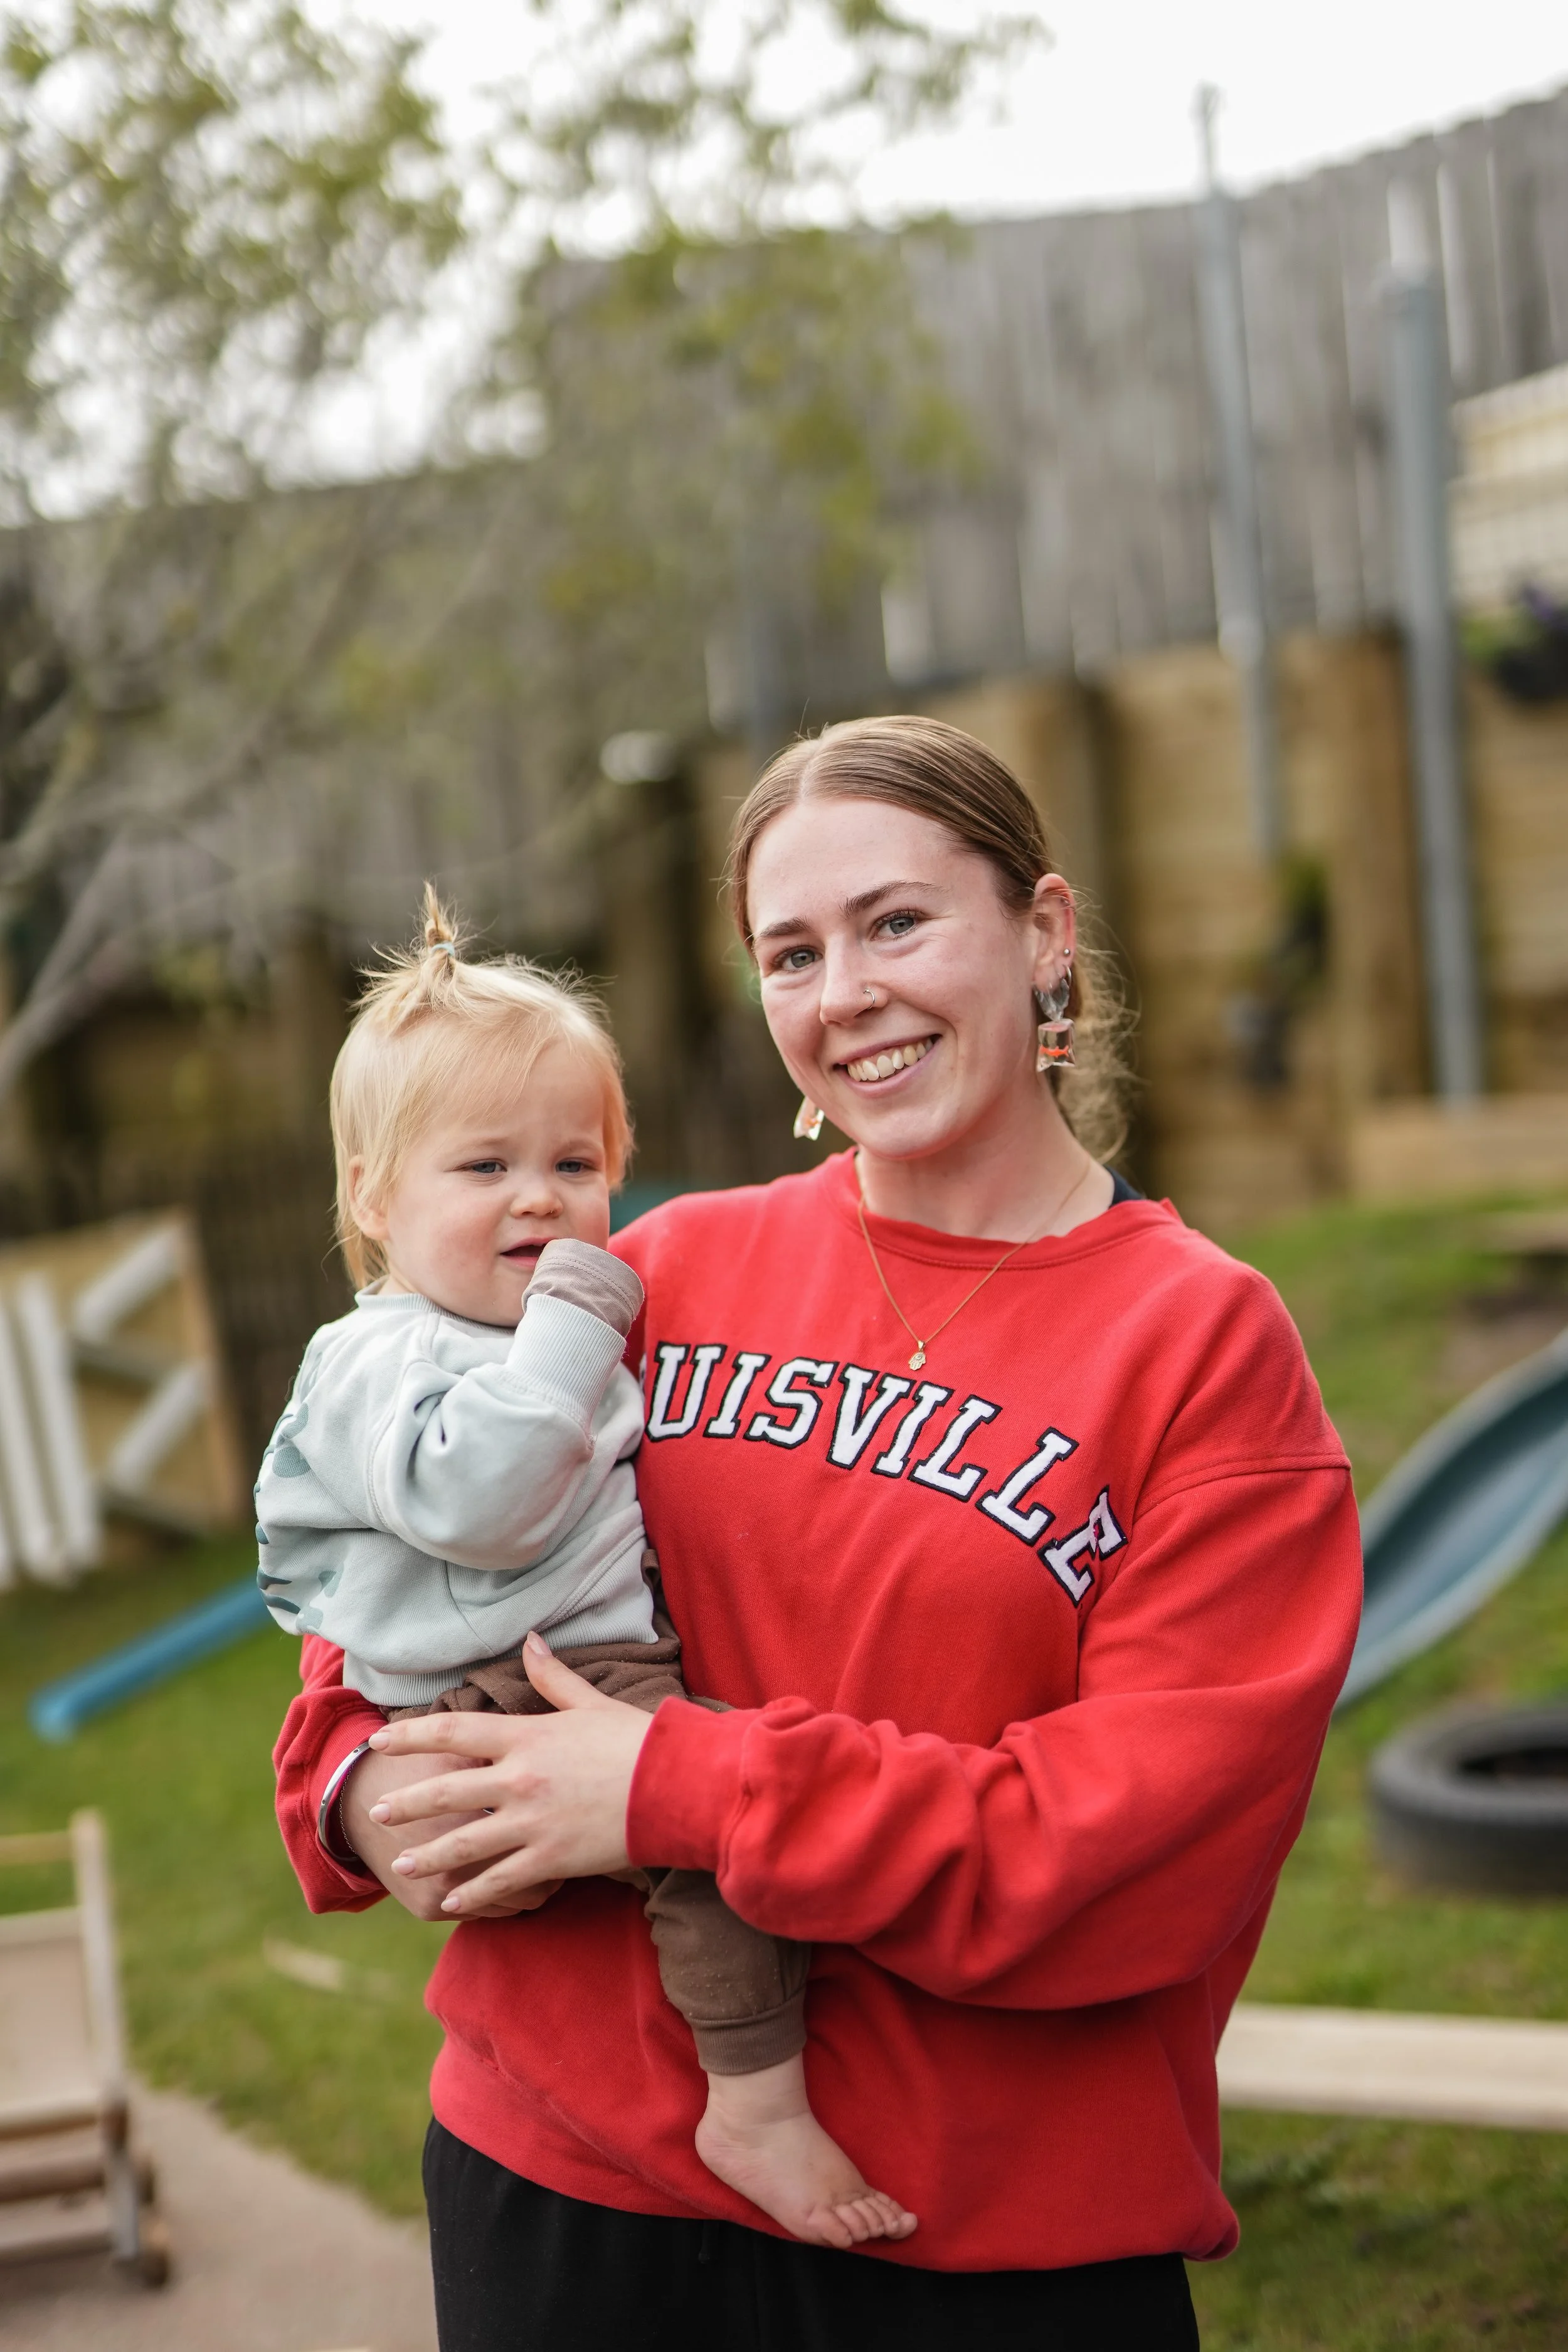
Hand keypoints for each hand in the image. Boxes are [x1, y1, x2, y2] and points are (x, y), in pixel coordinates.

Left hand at [366, 1633, 654, 1917]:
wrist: (676, 1785)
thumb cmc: (637, 1740)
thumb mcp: (591, 1703)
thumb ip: (552, 1677)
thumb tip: (529, 1640)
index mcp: (526, 1736)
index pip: (453, 1730)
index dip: (411, 1734)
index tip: (381, 1741)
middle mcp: (519, 1779)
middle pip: (445, 1790)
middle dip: (407, 1803)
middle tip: (378, 1812)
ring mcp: (532, 1822)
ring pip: (464, 1842)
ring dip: (428, 1855)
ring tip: (402, 1864)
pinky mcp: (551, 1858)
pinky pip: (500, 1881)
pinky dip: (473, 1894)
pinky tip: (453, 1902)